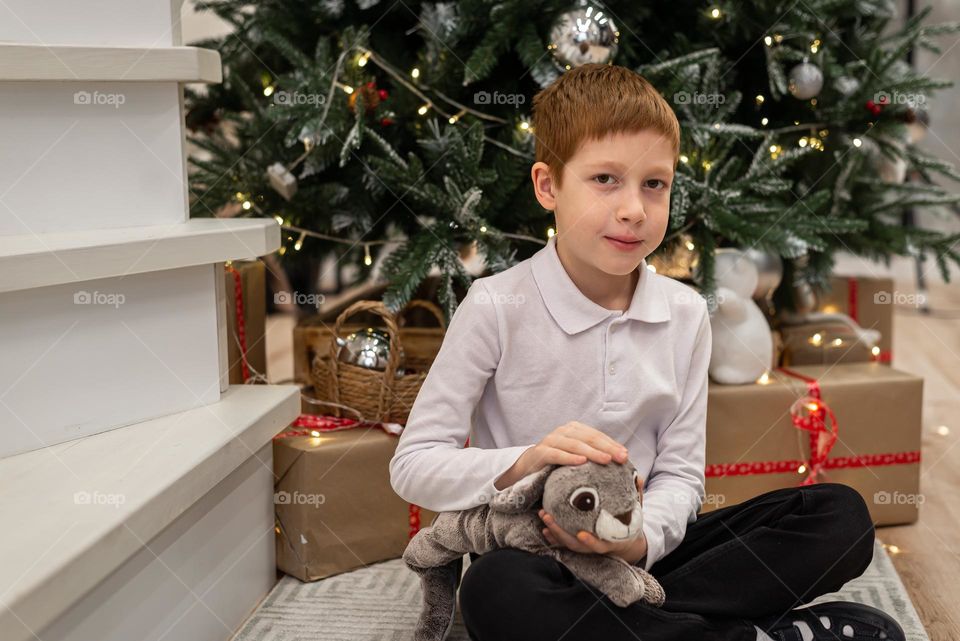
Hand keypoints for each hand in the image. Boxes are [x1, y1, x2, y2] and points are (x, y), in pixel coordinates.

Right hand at [495, 421, 628, 489]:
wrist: (528, 469)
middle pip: (589, 438)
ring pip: (575, 444)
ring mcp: (551, 440)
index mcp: (575, 430)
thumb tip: (622, 460)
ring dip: (592, 452)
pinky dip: (569, 457)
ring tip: (606, 460)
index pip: (597, 435)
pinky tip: (581, 462)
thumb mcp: (577, 457)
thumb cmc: (558, 465)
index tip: (626, 455)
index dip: (612, 444)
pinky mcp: (540, 452)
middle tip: (622, 458)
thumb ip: (594, 456)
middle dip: (607, 448)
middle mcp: (563, 432)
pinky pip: (556, 454)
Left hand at [539, 475, 646, 563]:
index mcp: (610, 541)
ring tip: (543, 514)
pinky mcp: (576, 542)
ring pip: (566, 542)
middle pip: (575, 545)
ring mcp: (585, 546)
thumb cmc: (629, 523)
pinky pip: (562, 541)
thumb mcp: (636, 511)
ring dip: (553, 530)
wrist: (626, 541)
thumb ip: (636, 495)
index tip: (581, 534)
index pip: (599, 546)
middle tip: (547, 517)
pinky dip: (552, 535)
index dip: (590, 542)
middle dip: (560, 534)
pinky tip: (544, 525)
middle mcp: (595, 546)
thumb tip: (639, 477)